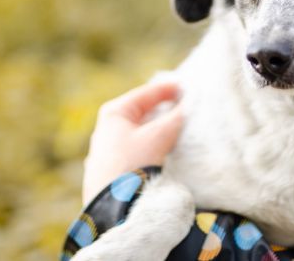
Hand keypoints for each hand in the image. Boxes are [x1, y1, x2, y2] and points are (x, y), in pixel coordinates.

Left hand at [82, 81, 182, 204]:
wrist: (114, 206)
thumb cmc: (133, 164)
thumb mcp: (159, 136)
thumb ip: (175, 117)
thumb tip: (187, 106)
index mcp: (114, 114)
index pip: (145, 94)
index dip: (167, 89)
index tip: (186, 86)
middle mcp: (106, 129)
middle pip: (142, 112)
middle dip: (163, 109)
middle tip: (185, 104)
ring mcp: (108, 150)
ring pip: (139, 131)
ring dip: (158, 128)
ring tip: (179, 126)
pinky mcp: (113, 169)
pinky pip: (137, 148)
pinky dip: (151, 144)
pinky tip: (164, 148)